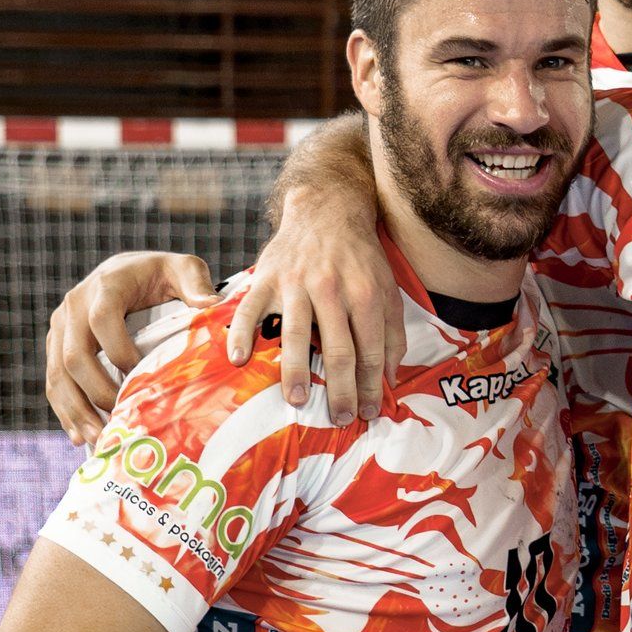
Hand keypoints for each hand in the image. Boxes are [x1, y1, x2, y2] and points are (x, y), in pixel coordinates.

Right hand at [45, 251, 216, 444]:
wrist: (128, 271)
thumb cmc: (161, 273)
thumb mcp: (183, 269)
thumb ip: (196, 283)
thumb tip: (212, 306)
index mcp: (106, 285)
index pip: (102, 319)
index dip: (119, 351)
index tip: (141, 378)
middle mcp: (75, 303)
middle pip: (74, 353)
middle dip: (96, 391)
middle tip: (119, 419)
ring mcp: (61, 325)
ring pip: (58, 373)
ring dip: (75, 409)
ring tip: (97, 439)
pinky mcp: (56, 343)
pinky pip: (53, 380)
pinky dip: (64, 409)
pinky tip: (79, 435)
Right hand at [224, 187, 404, 421]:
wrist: (327, 212)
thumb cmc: (360, 259)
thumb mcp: (387, 290)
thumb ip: (392, 333)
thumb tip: (390, 379)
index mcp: (365, 294)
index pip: (371, 350)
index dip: (371, 385)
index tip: (368, 412)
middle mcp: (331, 289)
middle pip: (338, 348)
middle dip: (340, 389)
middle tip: (339, 419)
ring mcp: (296, 283)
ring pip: (295, 332)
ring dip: (295, 370)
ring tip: (298, 401)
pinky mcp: (267, 277)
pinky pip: (250, 309)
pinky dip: (242, 334)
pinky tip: (239, 360)